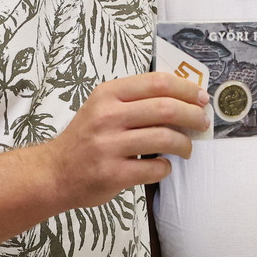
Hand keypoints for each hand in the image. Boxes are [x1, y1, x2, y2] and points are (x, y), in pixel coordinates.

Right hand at [48, 72, 208, 207]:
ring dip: (184, 144)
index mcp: (108, 94)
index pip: (157, 82)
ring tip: (186, 148)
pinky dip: (166, 168)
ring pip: (164, 138)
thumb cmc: (86, 137)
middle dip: (193, 115)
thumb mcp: (103, 107)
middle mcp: (107, 116)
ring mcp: (109, 146)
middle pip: (166, 108)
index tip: (201, 97)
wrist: (54, 172)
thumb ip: (136, 99)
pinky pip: (154, 168)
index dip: (186, 89)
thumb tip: (183, 98)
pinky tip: (163, 166)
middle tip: (202, 122)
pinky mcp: (112, 174)